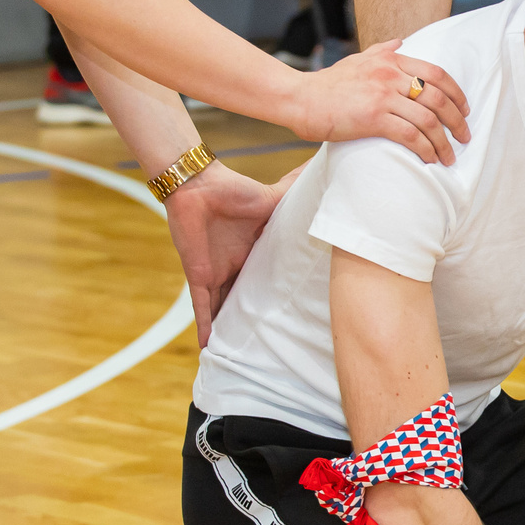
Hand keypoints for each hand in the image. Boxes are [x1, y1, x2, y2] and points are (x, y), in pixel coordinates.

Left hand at [161, 163, 295, 347]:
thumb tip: (326, 170)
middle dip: (252, 319)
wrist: (198, 185)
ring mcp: (216, 274)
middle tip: (270, 343)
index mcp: (253, 252)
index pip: (265, 280)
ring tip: (241, 354)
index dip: (275, 297)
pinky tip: (208, 347)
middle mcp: (235, 267)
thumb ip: (296, 190)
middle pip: (244, 299)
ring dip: (229, 329)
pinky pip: (202, 307)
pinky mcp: (199, 276)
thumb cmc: (233, 189)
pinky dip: (205, 326)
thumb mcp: (273, 199)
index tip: (293, 314)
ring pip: (224, 309)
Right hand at [291, 40, 471, 162]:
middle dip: (458, 120)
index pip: (437, 73)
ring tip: (449, 156)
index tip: (465, 110)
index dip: (457, 93)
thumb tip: (400, 42)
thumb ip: (381, 51)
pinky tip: (429, 159)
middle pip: (439, 97)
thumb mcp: (357, 59)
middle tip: (464, 137)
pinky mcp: (373, 118)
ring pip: (428, 119)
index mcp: (391, 60)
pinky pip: (410, 136)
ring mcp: (382, 96)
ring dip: (444, 142)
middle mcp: (390, 75)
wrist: (300, 98)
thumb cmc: (328, 83)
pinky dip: (425, 149)